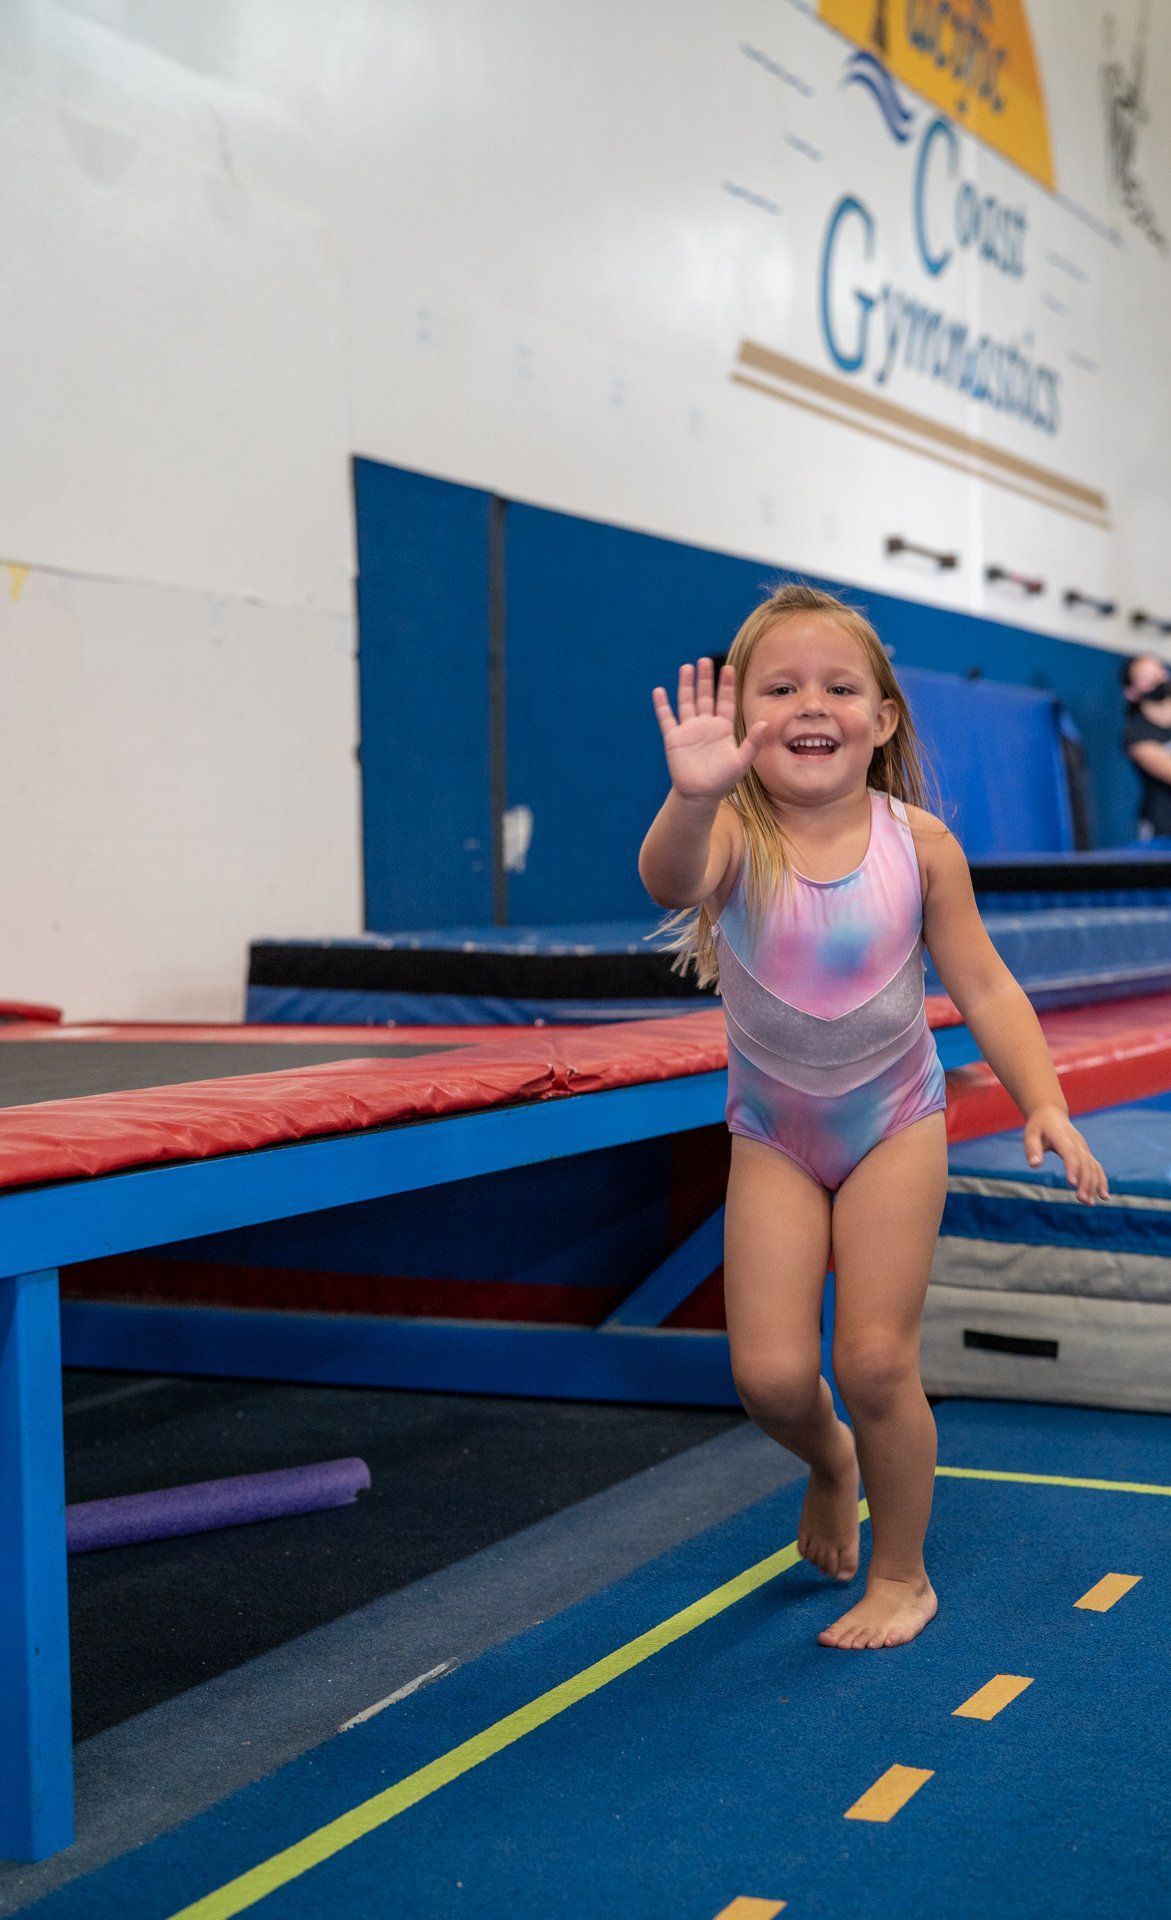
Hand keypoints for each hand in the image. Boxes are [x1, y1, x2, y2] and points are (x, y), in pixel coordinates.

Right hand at [652, 658, 768, 801]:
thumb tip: (765, 723)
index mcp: (723, 728)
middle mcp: (706, 725)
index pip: (725, 701)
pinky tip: (659, 691)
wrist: (700, 795)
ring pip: (687, 702)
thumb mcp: (742, 761)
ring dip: (686, 685)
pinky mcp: (674, 739)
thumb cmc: (723, 780)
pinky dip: (663, 706)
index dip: (726, 685)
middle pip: (705, 696)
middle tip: (705, 660)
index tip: (728, 668)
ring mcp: (689, 730)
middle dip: (705, 679)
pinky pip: (667, 719)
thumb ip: (753, 742)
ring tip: (686, 668)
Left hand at [1022, 1106, 1109, 1204]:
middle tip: (1082, 1200)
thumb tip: (1034, 1165)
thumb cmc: (1038, 1127)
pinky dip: (1101, 1181)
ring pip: (1093, 1167)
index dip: (1072, 1167)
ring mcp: (1084, 1148)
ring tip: (1089, 1203)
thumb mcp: (1029, 1134)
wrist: (1051, 1114)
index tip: (1072, 1183)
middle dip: (1085, 1181)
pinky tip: (1103, 1197)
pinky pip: (1097, 1167)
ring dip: (1094, 1185)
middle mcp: (1077, 1142)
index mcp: (1061, 1136)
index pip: (1070, 1152)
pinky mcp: (1087, 1153)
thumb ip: (1032, 1149)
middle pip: (1084, 1163)